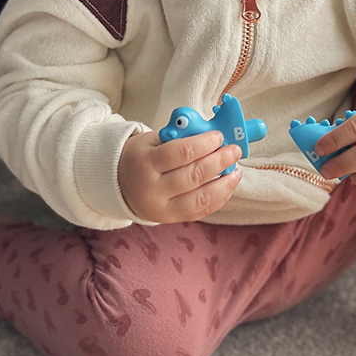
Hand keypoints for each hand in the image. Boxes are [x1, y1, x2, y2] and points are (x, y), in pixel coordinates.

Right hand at [118, 129, 242, 222]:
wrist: (119, 186)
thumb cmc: (140, 158)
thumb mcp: (152, 141)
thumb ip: (180, 138)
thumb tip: (213, 136)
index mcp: (146, 164)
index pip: (181, 153)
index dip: (204, 144)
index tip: (219, 136)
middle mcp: (153, 190)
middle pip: (193, 176)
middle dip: (219, 161)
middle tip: (233, 151)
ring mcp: (163, 208)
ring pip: (201, 198)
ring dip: (224, 184)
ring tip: (236, 171)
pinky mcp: (172, 219)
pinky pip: (201, 211)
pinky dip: (219, 198)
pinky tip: (227, 186)